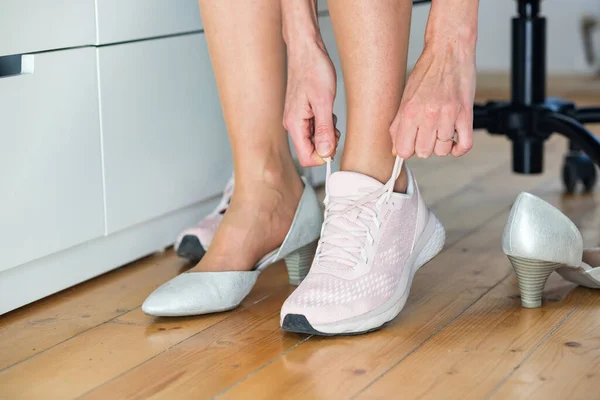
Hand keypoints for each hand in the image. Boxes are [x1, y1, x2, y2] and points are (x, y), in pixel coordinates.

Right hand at [283, 41, 339, 165]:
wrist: (307, 50)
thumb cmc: (313, 69)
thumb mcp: (324, 102)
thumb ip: (324, 130)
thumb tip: (326, 152)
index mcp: (294, 124)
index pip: (306, 157)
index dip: (323, 156)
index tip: (335, 144)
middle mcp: (293, 124)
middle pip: (310, 150)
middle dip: (326, 143)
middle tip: (335, 126)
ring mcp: (297, 119)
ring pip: (313, 139)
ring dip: (326, 132)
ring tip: (330, 114)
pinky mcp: (302, 113)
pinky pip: (314, 128)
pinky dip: (324, 123)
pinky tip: (326, 109)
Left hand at [390, 42, 475, 158]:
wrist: (449, 51)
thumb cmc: (427, 72)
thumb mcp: (406, 98)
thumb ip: (398, 125)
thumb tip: (395, 150)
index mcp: (409, 111)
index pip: (403, 150)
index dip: (407, 149)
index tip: (410, 143)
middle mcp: (428, 115)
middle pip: (424, 152)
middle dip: (424, 147)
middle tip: (426, 135)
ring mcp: (448, 115)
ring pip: (443, 151)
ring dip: (442, 145)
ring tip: (440, 131)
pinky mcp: (466, 114)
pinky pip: (464, 145)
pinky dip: (459, 148)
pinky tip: (454, 141)